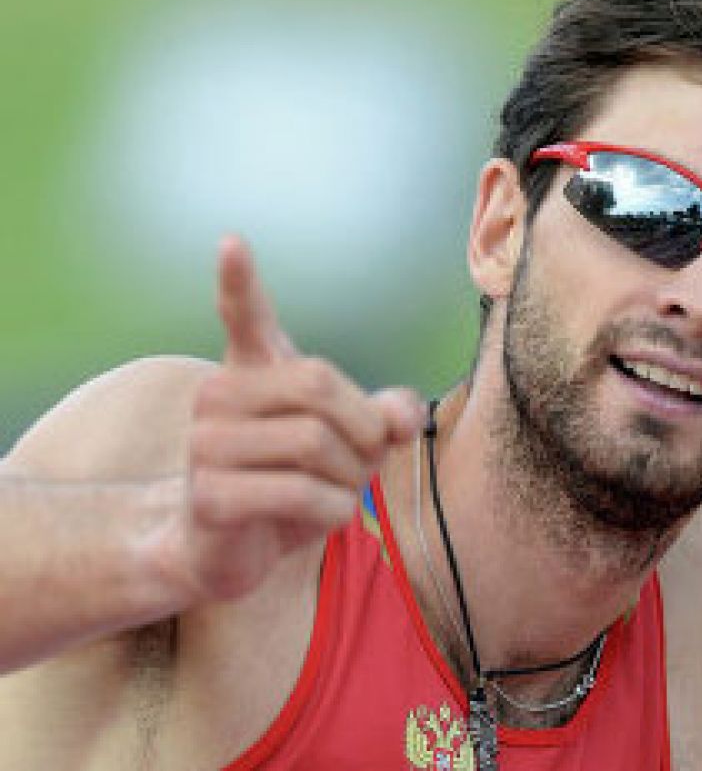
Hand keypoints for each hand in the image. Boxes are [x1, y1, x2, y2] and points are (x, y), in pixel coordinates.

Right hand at [176, 236, 423, 600]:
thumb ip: (382, 418)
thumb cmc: (289, 484)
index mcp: (250, 372)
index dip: (240, 282)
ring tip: (341, 490)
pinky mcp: (209, 496)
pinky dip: (333, 510)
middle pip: (320, 389)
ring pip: (315, 444)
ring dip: (352, 477)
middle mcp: (219, 396)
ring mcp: (205, 445)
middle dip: (365, 430)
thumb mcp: (346, 446)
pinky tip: (323, 515)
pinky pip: (302, 493)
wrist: (226, 550)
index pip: (246, 318)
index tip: (233, 243)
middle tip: (370, 459)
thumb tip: (404, 416)